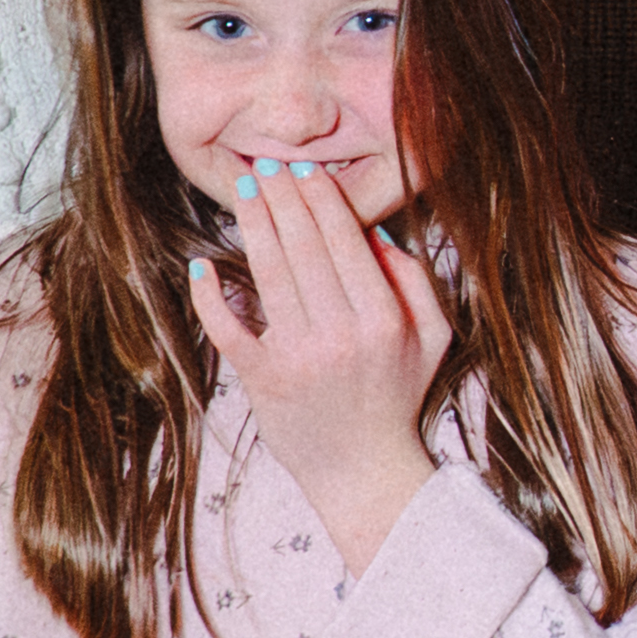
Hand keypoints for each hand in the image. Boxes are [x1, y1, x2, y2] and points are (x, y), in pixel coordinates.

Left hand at [202, 166, 447, 568]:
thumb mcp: (433, 338)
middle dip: (281, 196)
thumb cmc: (397, 398)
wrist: (364, 474)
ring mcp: (299, 356)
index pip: (344, 240)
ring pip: (268, 273)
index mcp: (383, 318)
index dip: (319, 197)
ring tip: (243, 189)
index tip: (303, 168)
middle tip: (264, 163)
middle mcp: (341, 333)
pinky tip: (203, 265)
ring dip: (252, 223)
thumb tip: (375, 233)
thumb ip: (416, 281)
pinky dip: (211, 296)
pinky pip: (229, 327)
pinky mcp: (263, 379)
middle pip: (303, 246)